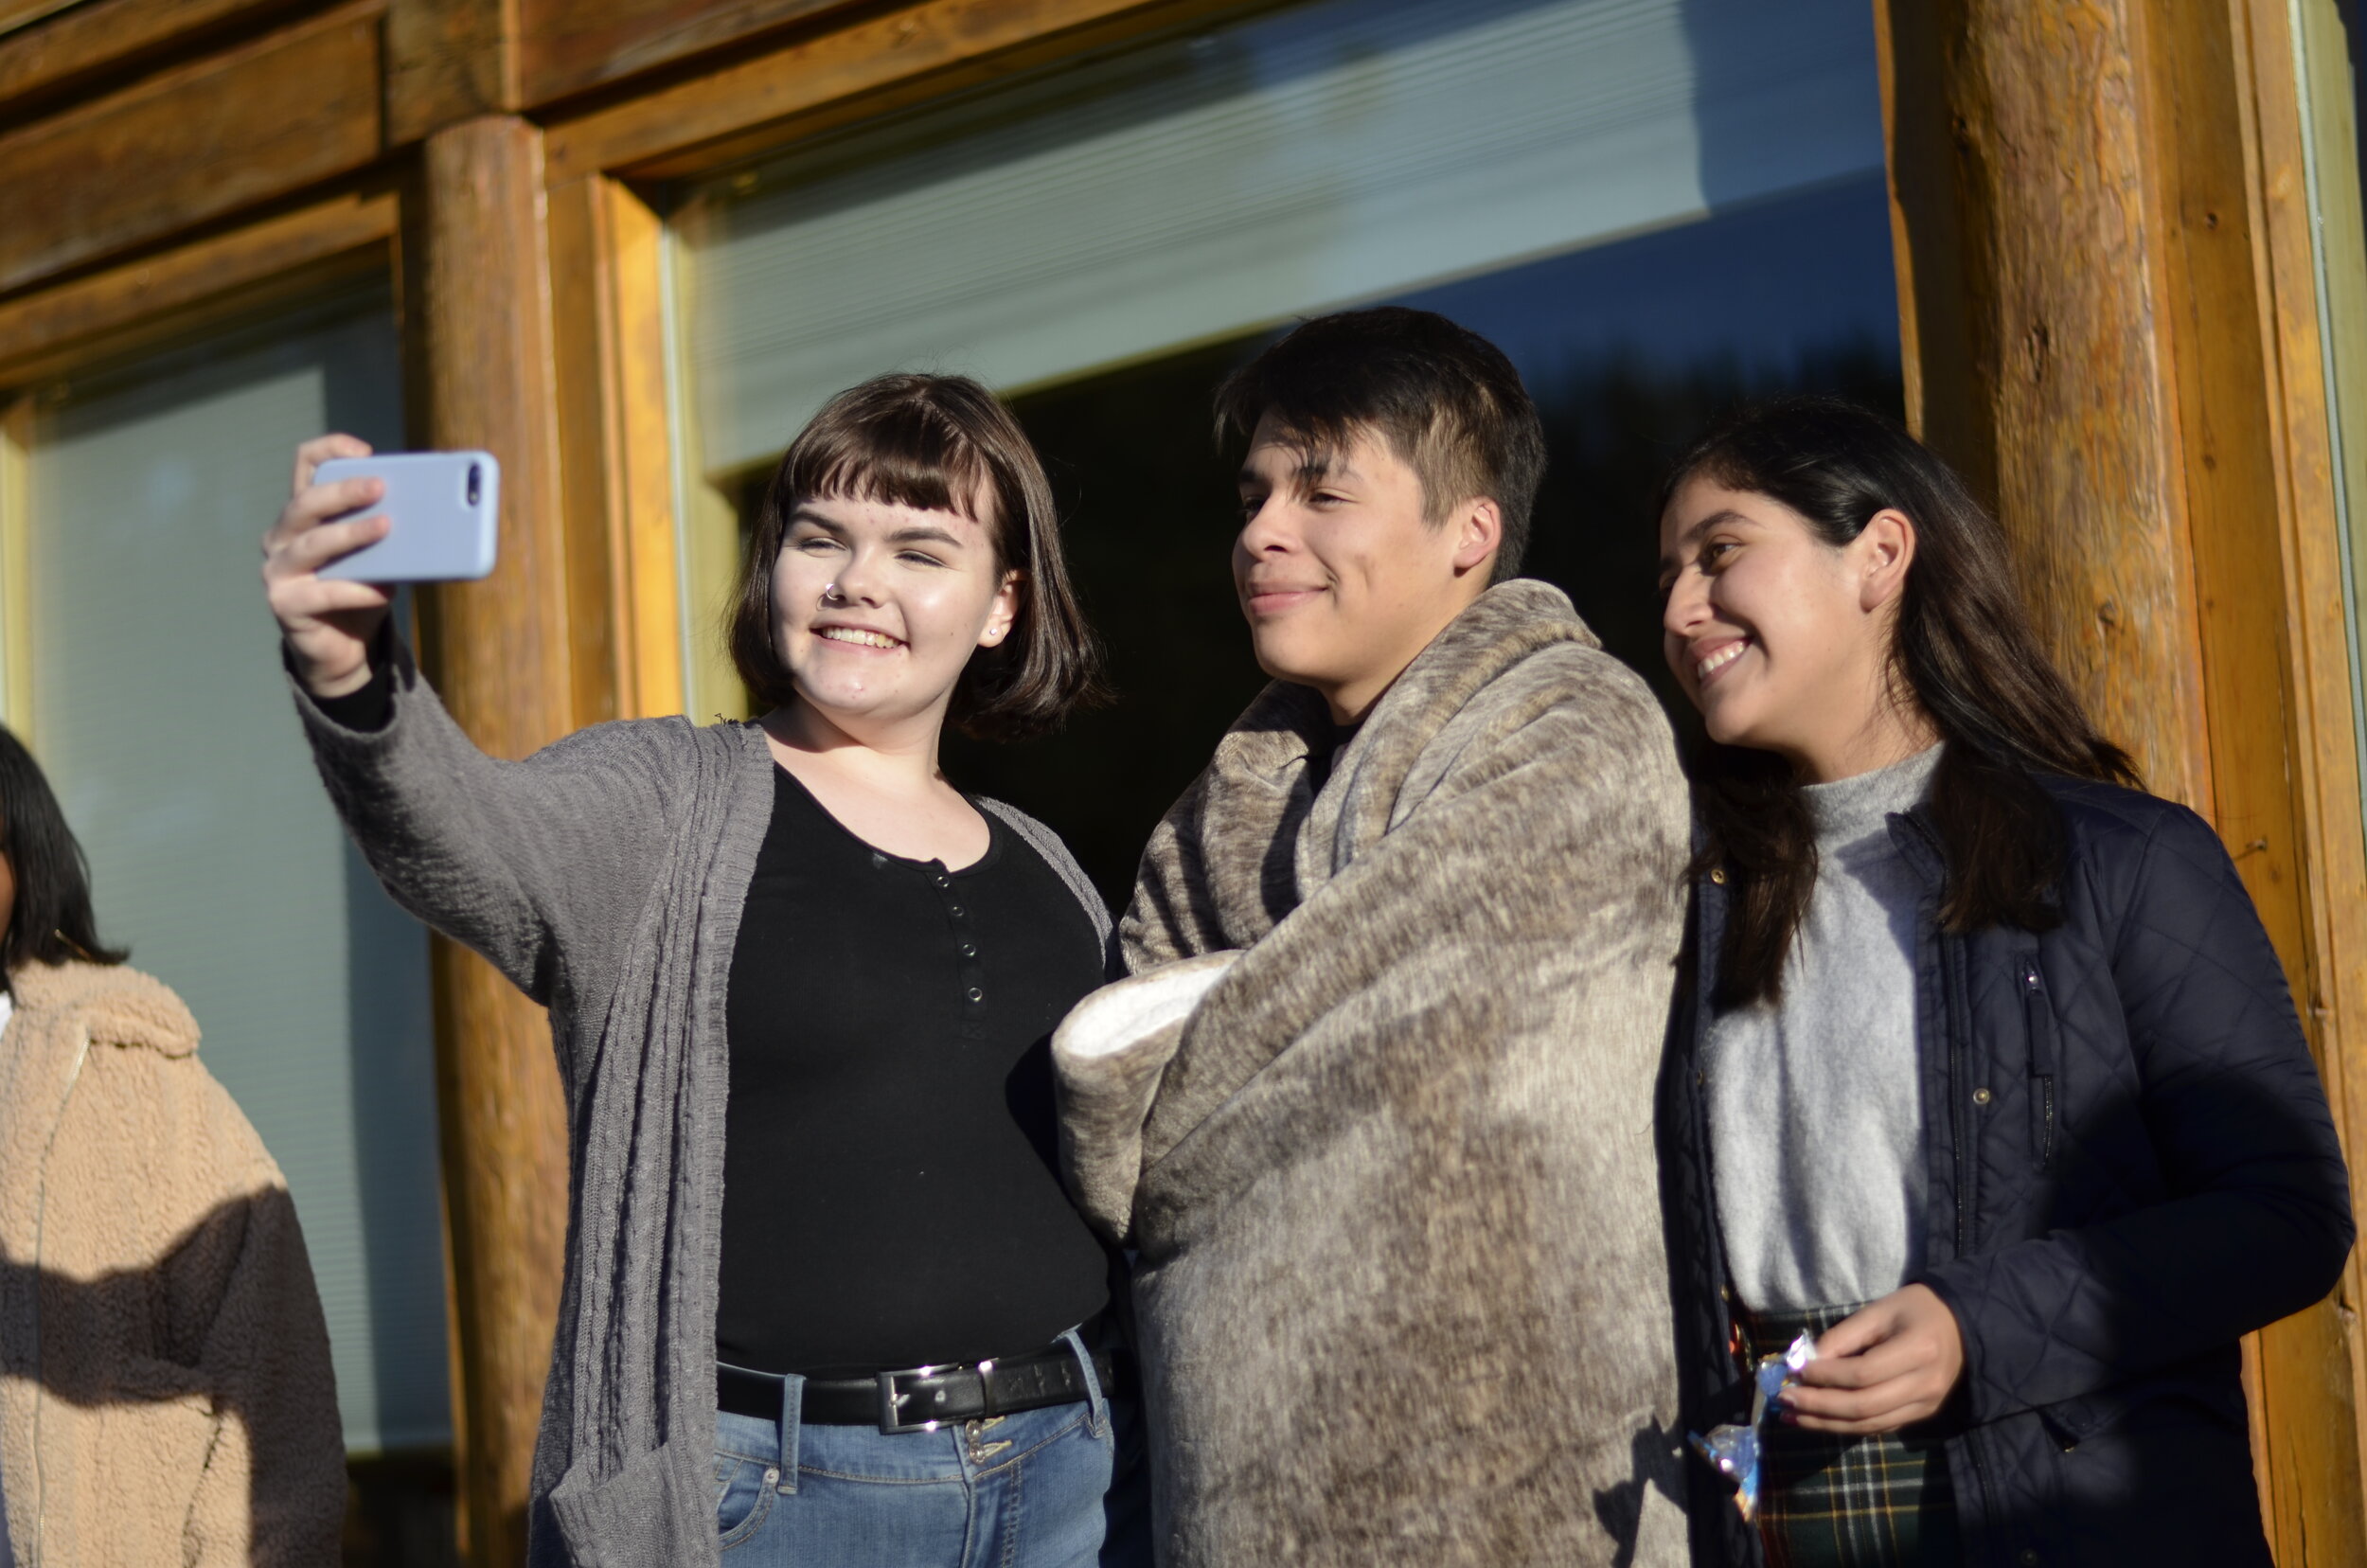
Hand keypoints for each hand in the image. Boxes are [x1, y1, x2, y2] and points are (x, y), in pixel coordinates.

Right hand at [263, 435, 394, 697]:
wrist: (344, 648)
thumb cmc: (360, 591)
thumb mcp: (376, 555)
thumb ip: (386, 532)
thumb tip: (431, 513)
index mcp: (303, 515)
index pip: (304, 466)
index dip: (329, 450)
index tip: (365, 451)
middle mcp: (281, 537)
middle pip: (306, 502)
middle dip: (344, 491)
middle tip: (380, 487)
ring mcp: (277, 570)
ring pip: (312, 543)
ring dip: (351, 534)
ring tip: (386, 527)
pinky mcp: (284, 604)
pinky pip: (322, 593)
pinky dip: (357, 590)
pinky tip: (383, 590)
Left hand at [1779, 1283, 1963, 1435]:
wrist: (1962, 1328)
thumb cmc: (1915, 1310)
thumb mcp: (1879, 1311)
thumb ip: (1844, 1336)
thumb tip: (1806, 1362)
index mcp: (1919, 1350)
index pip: (1863, 1373)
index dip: (1826, 1376)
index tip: (1795, 1370)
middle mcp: (1926, 1385)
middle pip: (1864, 1406)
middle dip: (1819, 1406)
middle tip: (1784, 1399)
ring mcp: (1926, 1406)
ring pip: (1869, 1424)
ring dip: (1826, 1423)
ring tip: (1792, 1417)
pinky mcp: (1922, 1416)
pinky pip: (1879, 1427)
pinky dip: (1845, 1426)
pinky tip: (1819, 1421)